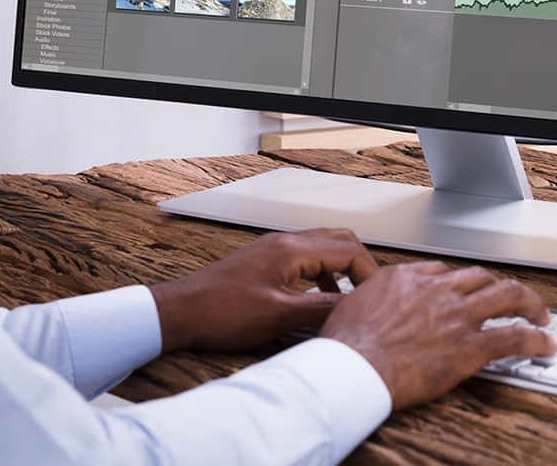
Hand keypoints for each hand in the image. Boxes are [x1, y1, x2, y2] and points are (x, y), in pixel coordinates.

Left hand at [147, 229, 377, 352]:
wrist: (182, 312)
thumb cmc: (222, 314)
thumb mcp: (279, 316)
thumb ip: (321, 309)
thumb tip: (353, 307)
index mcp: (291, 250)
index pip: (349, 250)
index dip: (369, 274)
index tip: (375, 299)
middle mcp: (284, 242)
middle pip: (339, 240)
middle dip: (359, 265)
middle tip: (368, 295)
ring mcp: (273, 249)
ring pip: (322, 248)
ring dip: (339, 270)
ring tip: (347, 300)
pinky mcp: (264, 260)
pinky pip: (304, 259)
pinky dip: (320, 275)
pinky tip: (317, 300)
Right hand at [318, 261, 555, 409]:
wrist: (353, 366)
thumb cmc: (346, 344)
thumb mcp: (353, 306)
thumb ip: (371, 300)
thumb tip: (368, 306)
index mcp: (407, 278)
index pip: (443, 271)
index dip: (458, 282)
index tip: (464, 292)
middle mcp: (438, 290)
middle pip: (481, 276)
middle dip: (499, 286)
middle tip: (510, 297)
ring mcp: (457, 316)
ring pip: (507, 296)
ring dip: (529, 303)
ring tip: (540, 313)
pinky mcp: (470, 347)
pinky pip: (514, 337)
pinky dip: (536, 339)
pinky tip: (546, 343)